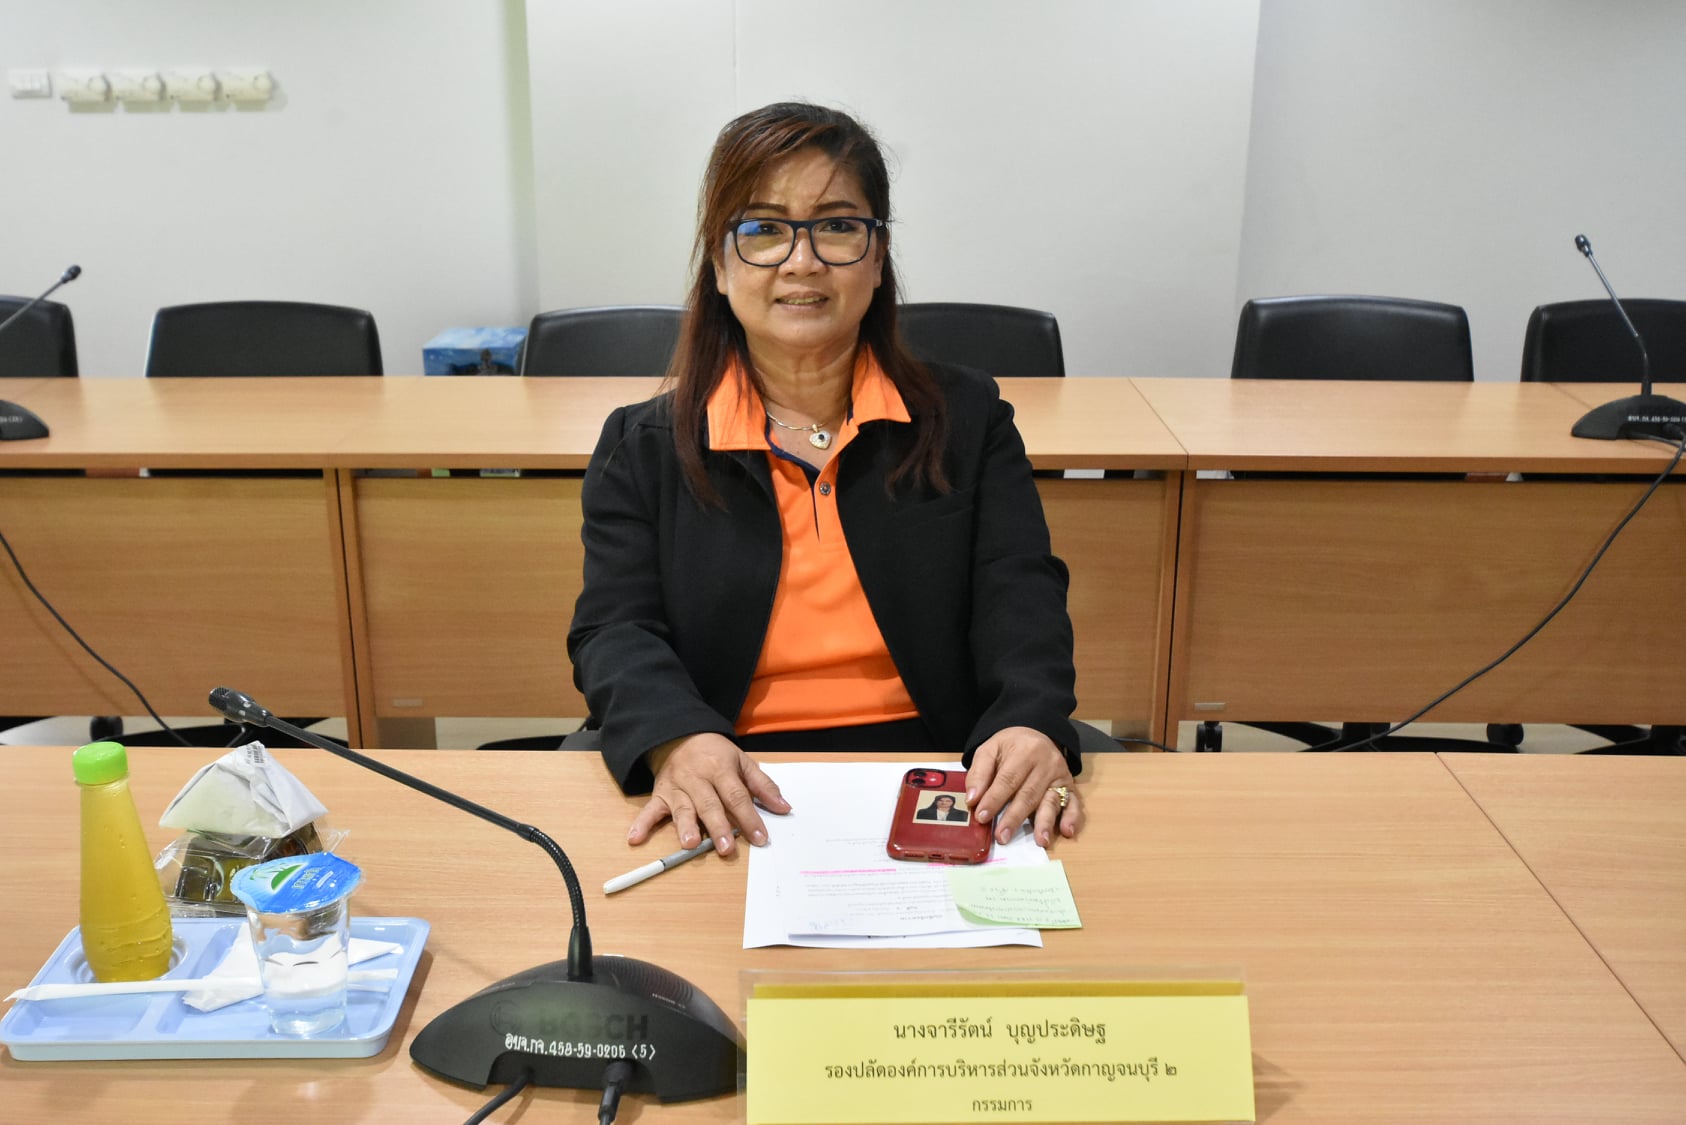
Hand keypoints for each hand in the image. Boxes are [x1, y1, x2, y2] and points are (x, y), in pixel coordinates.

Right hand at [627, 732, 790, 855]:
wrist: (679, 735)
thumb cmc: (714, 753)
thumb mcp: (742, 761)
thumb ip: (762, 785)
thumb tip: (784, 808)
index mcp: (720, 769)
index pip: (736, 796)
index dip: (748, 818)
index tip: (760, 837)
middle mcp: (697, 779)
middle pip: (709, 804)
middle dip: (717, 827)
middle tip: (726, 849)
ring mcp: (676, 788)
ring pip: (681, 809)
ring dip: (685, 826)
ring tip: (689, 844)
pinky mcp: (660, 794)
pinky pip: (649, 809)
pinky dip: (641, 824)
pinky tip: (635, 838)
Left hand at [966, 726, 1082, 846]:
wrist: (1036, 735)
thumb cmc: (1010, 747)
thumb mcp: (990, 750)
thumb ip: (979, 773)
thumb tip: (972, 799)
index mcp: (1025, 751)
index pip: (1008, 779)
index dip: (994, 799)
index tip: (982, 817)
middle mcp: (1046, 763)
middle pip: (1029, 794)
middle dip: (1015, 817)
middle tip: (1002, 836)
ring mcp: (1060, 776)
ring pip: (1051, 801)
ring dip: (1045, 822)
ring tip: (1040, 841)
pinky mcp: (1070, 786)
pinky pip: (1073, 803)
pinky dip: (1072, 818)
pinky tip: (1067, 831)